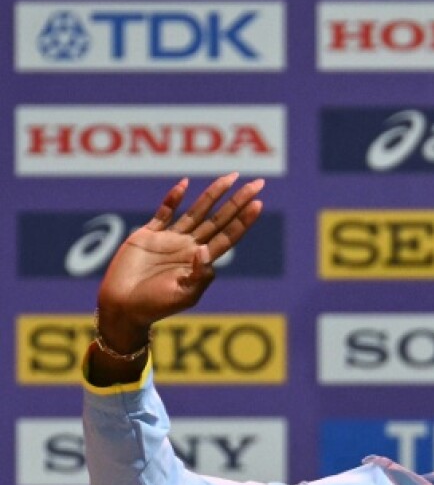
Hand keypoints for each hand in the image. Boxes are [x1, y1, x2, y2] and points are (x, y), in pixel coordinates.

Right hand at [95, 173, 264, 348]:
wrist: (123, 306)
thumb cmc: (155, 306)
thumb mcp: (184, 296)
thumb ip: (200, 276)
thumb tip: (205, 250)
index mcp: (201, 262)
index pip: (229, 236)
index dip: (244, 220)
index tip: (258, 203)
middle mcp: (190, 247)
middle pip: (220, 219)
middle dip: (238, 201)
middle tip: (259, 183)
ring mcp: (170, 239)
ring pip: (197, 210)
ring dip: (214, 194)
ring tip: (231, 177)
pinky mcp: (148, 234)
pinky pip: (164, 212)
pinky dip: (173, 198)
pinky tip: (185, 184)